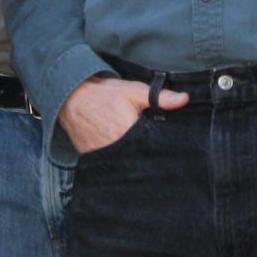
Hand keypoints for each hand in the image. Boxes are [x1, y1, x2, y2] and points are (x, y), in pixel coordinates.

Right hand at [57, 76, 185, 154]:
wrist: (71, 98)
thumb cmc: (104, 94)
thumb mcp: (134, 91)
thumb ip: (160, 97)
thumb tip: (185, 99)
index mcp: (128, 133)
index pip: (153, 147)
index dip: (163, 148)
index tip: (171, 149)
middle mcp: (115, 149)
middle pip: (141, 159)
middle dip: (149, 155)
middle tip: (156, 152)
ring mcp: (103, 156)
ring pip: (126, 163)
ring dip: (134, 160)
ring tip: (141, 154)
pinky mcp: (93, 159)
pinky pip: (111, 164)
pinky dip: (119, 160)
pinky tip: (125, 155)